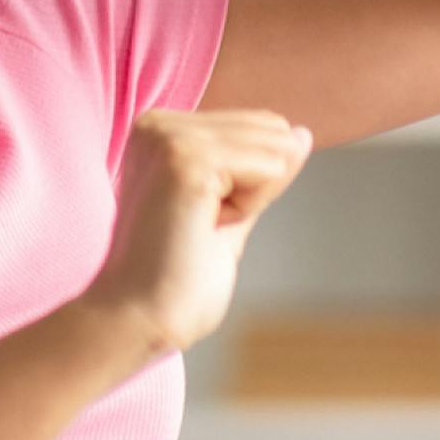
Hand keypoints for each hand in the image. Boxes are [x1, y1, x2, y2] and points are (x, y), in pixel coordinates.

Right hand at [74, 109, 311, 356]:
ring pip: (274, 146)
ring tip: (198, 226)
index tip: (198, 220)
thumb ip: (260, 171)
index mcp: (161, 129)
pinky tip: (204, 226)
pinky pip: (269, 166)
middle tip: (200, 226)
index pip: (258, 126)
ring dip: (252, 199)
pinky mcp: (186, 158)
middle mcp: (158, 121)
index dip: (250, 184)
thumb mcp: (231, 211)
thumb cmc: (175, 280)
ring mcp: (169, 136)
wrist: (138, 318)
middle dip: (256, 186)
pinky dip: (251, 206)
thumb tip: (301, 133)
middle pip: (271, 128)